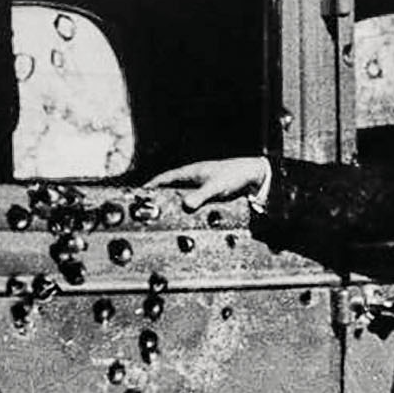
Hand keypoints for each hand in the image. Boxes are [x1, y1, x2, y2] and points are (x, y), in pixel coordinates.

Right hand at [140, 157, 270, 214]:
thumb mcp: (215, 186)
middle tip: (147, 210)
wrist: (253, 176)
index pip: (165, 178)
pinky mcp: (208, 196)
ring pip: (180, 197)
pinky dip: (186, 211)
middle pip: (170, 189)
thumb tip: (186, 206)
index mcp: (190, 172)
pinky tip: (184, 220)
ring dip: (173, 206)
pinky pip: (192, 204)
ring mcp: (200, 187)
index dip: (151, 185)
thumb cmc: (233, 175)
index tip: (140, 193)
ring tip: (162, 218)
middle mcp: (193, 179)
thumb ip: (200, 196)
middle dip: (159, 198)